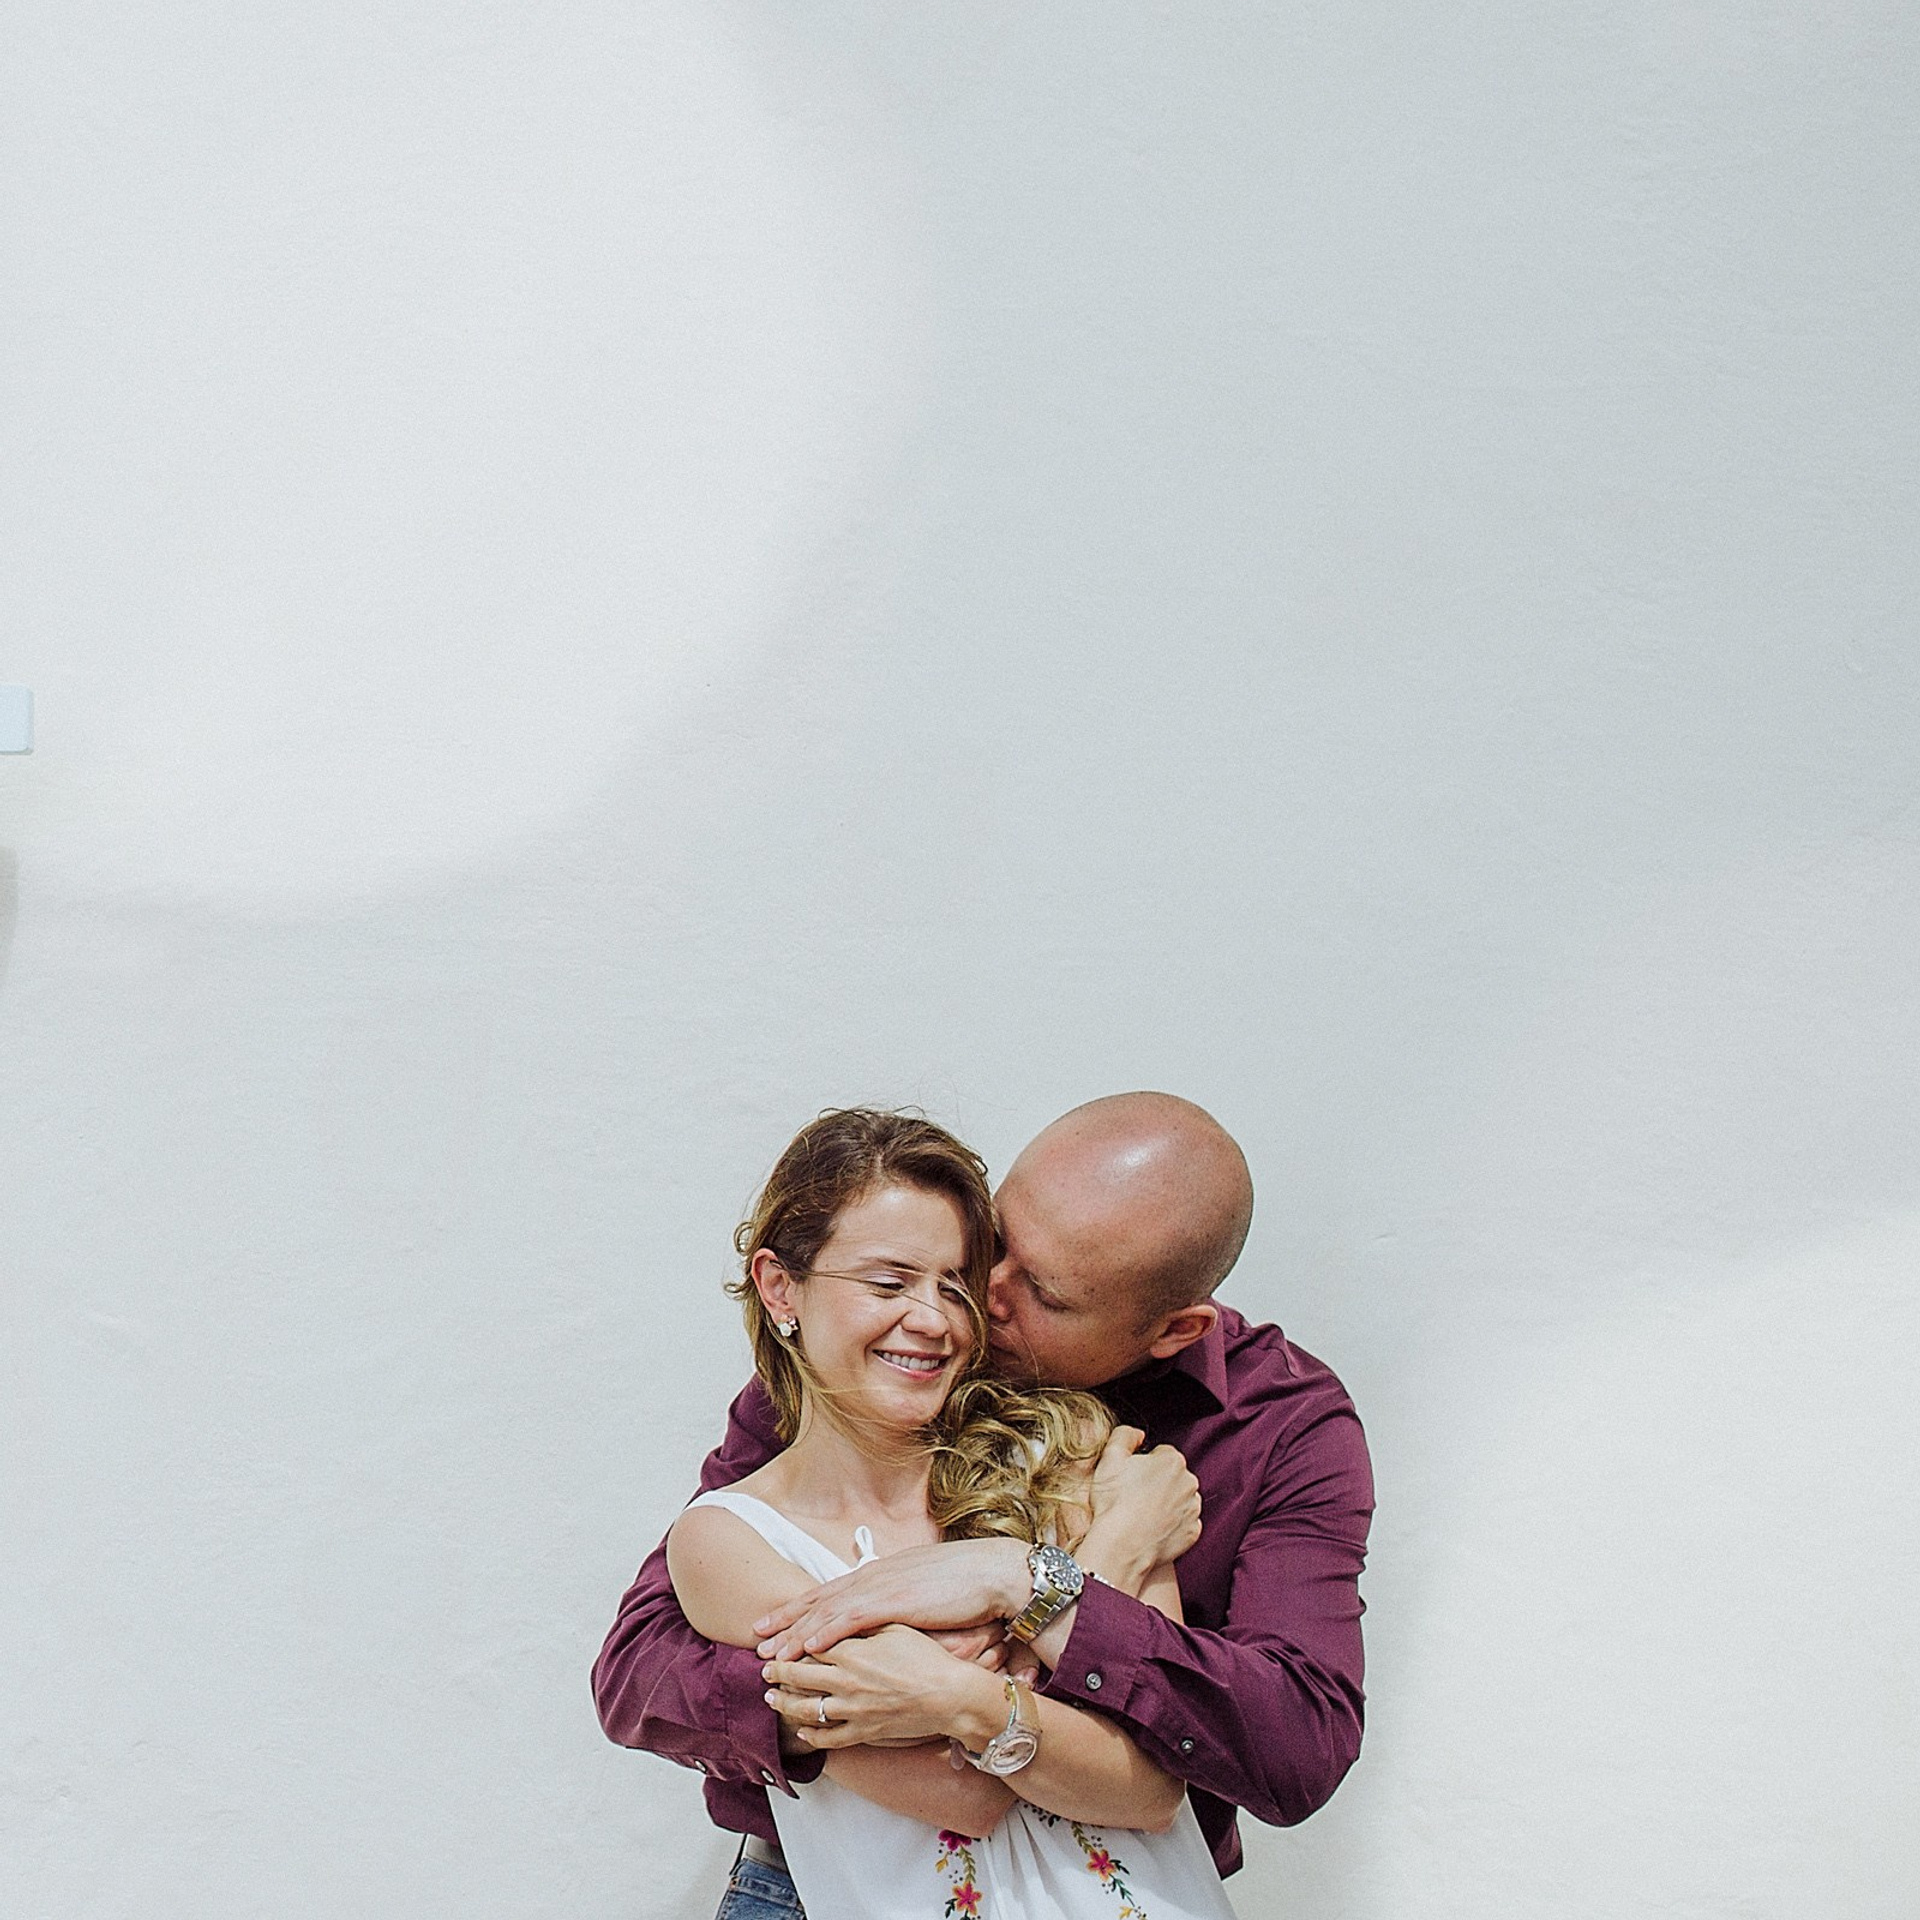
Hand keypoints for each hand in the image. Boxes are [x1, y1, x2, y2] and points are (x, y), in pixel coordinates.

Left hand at [753, 1538, 1029, 1659]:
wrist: (991, 1573)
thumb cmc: (963, 1582)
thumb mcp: (920, 1589)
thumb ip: (896, 1599)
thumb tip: (884, 1613)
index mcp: (878, 1574)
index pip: (829, 1593)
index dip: (800, 1609)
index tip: (775, 1622)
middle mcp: (872, 1578)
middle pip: (819, 1601)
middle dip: (786, 1620)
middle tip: (756, 1638)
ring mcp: (881, 1588)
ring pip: (827, 1612)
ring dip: (797, 1633)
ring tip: (772, 1653)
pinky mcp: (894, 1601)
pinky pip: (851, 1619)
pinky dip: (826, 1632)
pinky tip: (808, 1646)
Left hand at [762, 1623, 999, 1749]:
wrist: (951, 1694)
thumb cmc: (927, 1656)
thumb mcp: (895, 1628)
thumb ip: (864, 1624)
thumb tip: (842, 1618)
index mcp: (853, 1649)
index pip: (809, 1646)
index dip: (788, 1645)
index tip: (774, 1643)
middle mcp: (847, 1679)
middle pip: (799, 1676)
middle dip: (777, 1673)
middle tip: (764, 1670)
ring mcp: (853, 1708)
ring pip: (806, 1708)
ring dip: (785, 1704)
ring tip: (771, 1699)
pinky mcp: (865, 1730)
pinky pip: (830, 1736)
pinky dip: (812, 1734)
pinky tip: (803, 1730)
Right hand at [1081, 1427, 1200, 1590]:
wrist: (1121, 1546)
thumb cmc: (1114, 1501)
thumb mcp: (1110, 1456)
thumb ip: (1125, 1435)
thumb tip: (1138, 1435)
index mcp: (1173, 1460)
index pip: (1160, 1455)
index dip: (1142, 1465)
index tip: (1130, 1479)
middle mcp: (1189, 1482)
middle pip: (1172, 1477)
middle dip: (1157, 1483)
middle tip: (1134, 1497)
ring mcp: (1193, 1510)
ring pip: (1179, 1500)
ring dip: (1165, 1504)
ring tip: (1141, 1515)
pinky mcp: (1192, 1533)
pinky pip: (1183, 1524)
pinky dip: (1171, 1526)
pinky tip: (1151, 1529)